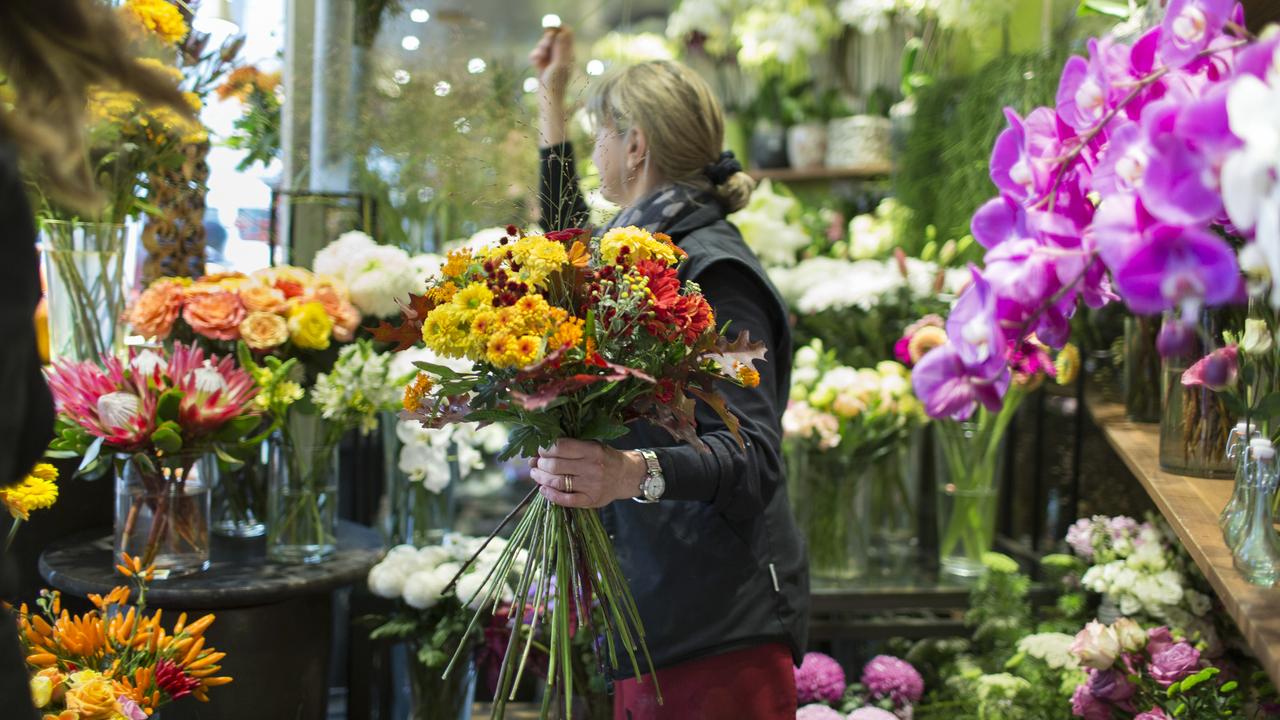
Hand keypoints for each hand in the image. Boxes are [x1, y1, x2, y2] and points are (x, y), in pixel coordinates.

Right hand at [529, 26, 574, 100]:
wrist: (547, 99)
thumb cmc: (556, 83)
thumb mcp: (560, 64)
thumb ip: (561, 47)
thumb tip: (563, 32)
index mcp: (569, 52)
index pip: (566, 32)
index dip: (558, 28)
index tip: (549, 30)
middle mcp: (561, 54)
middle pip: (552, 37)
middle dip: (545, 41)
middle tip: (544, 47)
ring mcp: (551, 59)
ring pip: (543, 45)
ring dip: (539, 49)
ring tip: (539, 59)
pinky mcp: (542, 64)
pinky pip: (536, 54)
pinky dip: (534, 57)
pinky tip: (535, 63)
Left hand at [529, 438, 645, 508]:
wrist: (626, 475)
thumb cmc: (605, 457)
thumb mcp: (592, 444)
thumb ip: (570, 446)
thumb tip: (539, 452)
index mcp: (591, 449)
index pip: (559, 447)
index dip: (544, 449)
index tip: (539, 450)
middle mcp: (591, 467)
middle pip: (555, 466)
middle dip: (539, 464)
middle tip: (535, 463)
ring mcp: (591, 485)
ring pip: (557, 482)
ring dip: (541, 478)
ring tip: (535, 474)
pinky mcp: (591, 500)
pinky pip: (566, 500)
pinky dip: (551, 495)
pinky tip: (543, 489)